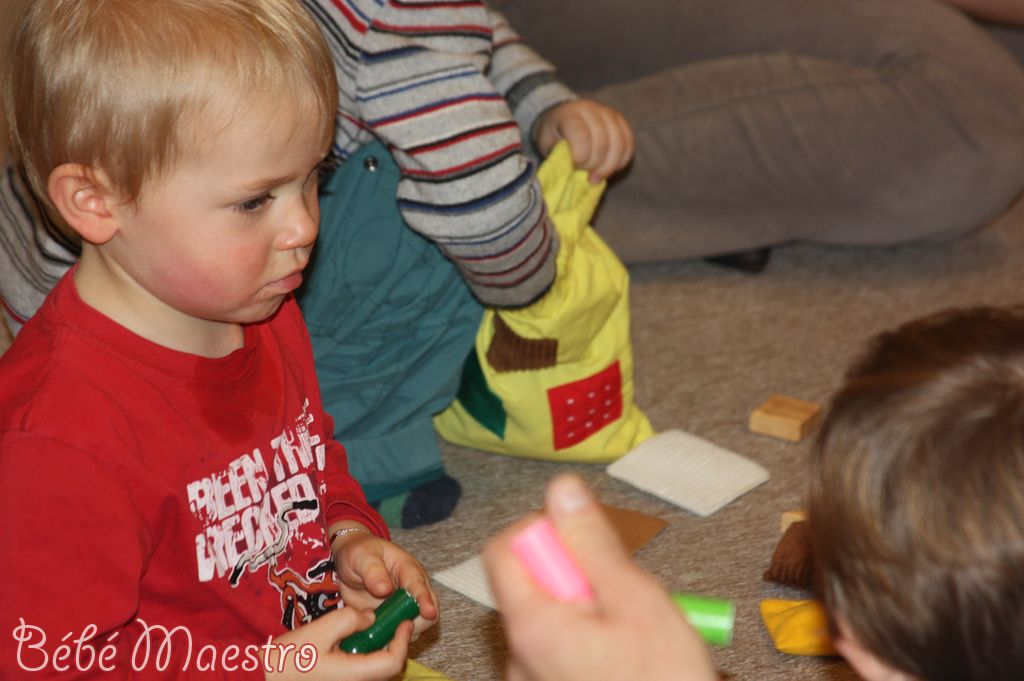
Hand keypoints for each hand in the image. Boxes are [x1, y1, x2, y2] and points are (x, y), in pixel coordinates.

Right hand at [265, 606, 411, 680]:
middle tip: (389, 619)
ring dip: (377, 647)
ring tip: (370, 625)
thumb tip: (370, 617)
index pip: (393, 662)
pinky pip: (360, 669)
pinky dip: (363, 653)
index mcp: (354, 675)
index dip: (402, 640)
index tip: (403, 620)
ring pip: (374, 668)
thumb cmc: (288, 658)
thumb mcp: (319, 630)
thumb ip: (349, 620)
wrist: (261, 677)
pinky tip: (352, 638)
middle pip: (387, 667)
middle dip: (392, 642)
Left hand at [332, 529, 438, 638]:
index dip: (425, 599)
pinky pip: (399, 634)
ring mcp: (406, 606)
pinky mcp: (396, 619)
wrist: (352, 562)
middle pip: (429, 611)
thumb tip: (385, 588)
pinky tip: (376, 638)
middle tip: (395, 630)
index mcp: (408, 569)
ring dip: (402, 634)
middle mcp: (413, 590)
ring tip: (380, 634)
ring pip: (416, 626)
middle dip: (417, 623)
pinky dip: (391, 640)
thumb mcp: (362, 557)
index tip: (428, 612)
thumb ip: (373, 571)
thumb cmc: (360, 553)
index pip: (420, 585)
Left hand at [482, 474, 717, 680]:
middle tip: (622, 595)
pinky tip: (619, 658)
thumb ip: (592, 543)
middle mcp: (516, 657)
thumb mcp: (635, 599)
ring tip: (627, 632)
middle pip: (527, 585)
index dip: (540, 532)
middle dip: (573, 577)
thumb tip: (561, 490)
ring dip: (582, 611)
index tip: (582, 543)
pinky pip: (552, 651)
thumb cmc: (661, 679)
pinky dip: (582, 641)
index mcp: (530, 625)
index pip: (502, 550)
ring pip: (545, 619)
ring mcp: (529, 680)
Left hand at [534, 100, 634, 182]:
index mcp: (570, 114)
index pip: (582, 137)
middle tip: (586, 176)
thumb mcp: (548, 145)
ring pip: (620, 144)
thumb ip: (558, 157)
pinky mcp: (621, 121)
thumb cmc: (554, 134)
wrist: (564, 114)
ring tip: (597, 177)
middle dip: (595, 166)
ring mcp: (609, 113)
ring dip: (610, 167)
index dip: (581, 158)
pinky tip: (609, 169)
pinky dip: (621, 161)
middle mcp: (591, 110)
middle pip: (603, 143)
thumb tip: (570, 176)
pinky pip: (628, 144)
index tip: (575, 167)